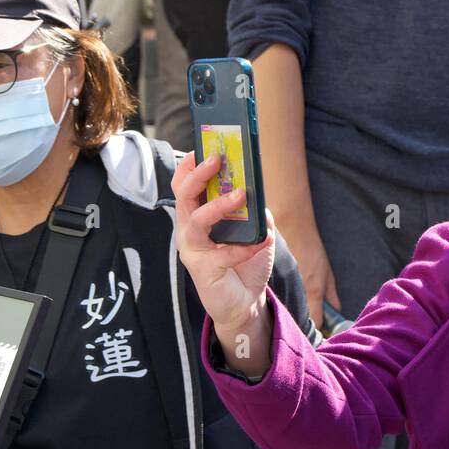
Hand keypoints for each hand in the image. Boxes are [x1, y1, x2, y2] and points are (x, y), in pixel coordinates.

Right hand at [172, 151, 275, 333]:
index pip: (184, 186)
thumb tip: (256, 190)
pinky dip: (246, 246)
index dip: (189, 165)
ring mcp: (194, 251)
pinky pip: (224, 253)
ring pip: (196, 220)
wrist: (244, 301)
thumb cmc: (245, 262)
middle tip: (216, 159)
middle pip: (184, 196)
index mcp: (197, 216)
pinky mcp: (204, 271)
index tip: (202, 146)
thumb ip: (254, 210)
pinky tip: (264, 240)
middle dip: (199, 175)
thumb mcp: (255, 229)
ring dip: (218, 205)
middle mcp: (189, 231)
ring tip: (240, 195)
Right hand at [280, 216, 343, 329]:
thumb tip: (337, 308)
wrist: (291, 228)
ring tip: (293, 312)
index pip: (316, 321)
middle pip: (299, 320)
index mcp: (314, 291)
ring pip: (287, 310)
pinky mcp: (273, 281)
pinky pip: (276, 298)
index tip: (321, 329)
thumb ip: (331, 292)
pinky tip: (279, 298)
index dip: (320, 328)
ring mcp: (284, 287)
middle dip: (303, 325)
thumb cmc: (311, 247)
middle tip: (307, 324)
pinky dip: (278, 301)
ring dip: (291, 313)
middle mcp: (298, 292)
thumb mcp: (327, 270)